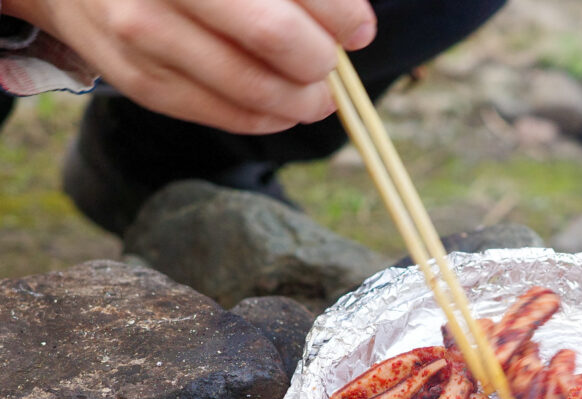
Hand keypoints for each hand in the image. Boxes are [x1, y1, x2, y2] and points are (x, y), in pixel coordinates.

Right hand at [6, 0, 375, 132]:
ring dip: (303, 100)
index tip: (360, 27)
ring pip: (252, 88)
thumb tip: (351, 20)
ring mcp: (141, 34)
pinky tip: (284, 108)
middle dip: (322, 58)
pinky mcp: (138, 80)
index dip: (339, 13)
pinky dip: (267, 118)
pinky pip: (220, 114)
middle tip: (334, 62)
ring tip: (319, 95)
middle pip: (273, 36)